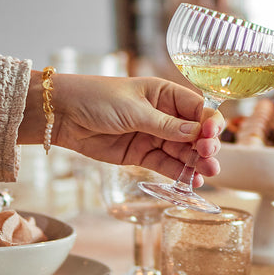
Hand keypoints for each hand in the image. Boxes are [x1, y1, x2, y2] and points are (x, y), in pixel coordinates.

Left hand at [41, 74, 223, 183]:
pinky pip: (165, 164)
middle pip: (194, 132)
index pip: (198, 108)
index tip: (212, 135)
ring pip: (182, 151)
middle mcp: (164, 115)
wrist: (61, 114)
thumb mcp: (133, 109)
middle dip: (205, 145)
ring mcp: (153, 136)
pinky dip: (179, 173)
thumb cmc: (97, 98)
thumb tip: (196, 133)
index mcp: (165, 94)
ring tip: (209, 174)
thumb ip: (164, 124)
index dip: (209, 121)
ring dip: (196, 162)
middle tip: (210, 158)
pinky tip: (193, 181)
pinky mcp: (140, 154)